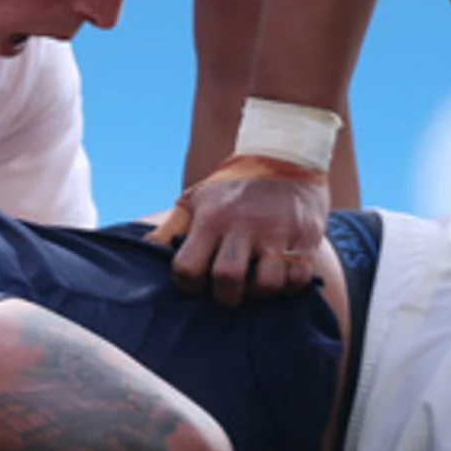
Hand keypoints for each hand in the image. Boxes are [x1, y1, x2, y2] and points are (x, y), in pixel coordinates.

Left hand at [150, 154, 327, 307]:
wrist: (285, 154)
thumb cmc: (235, 186)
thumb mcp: (199, 198)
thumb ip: (172, 226)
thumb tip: (144, 249)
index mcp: (212, 218)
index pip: (187, 268)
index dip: (189, 285)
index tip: (198, 283)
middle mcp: (243, 225)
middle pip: (227, 280)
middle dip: (226, 296)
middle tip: (230, 291)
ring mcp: (277, 232)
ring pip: (266, 284)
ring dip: (260, 293)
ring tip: (258, 282)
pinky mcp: (306, 237)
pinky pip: (298, 279)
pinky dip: (289, 286)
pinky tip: (282, 275)